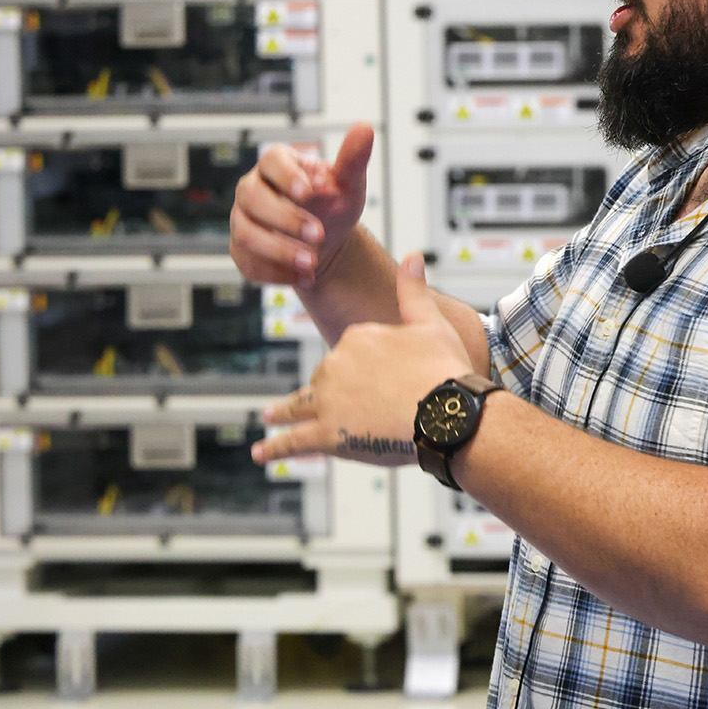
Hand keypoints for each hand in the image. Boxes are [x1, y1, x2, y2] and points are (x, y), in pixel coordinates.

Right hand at [229, 122, 374, 287]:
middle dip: (286, 219)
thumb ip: (352, 159)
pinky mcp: (242, 251)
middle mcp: (253, 190)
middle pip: (252, 198)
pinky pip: (249, 263)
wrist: (325, 241)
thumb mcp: (347, 183)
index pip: (270, 161)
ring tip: (312, 263)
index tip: (308, 192)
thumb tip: (364, 129)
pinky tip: (305, 277)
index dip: (286, 175)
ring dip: (280, 251)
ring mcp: (243, 221)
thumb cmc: (332, 205)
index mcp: (277, 165)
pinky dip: (278, 274)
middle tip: (319, 235)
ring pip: (247, 234)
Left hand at [252, 252, 477, 464]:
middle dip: (334, 393)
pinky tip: (260, 453)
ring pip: (299, 406)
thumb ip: (413, 291)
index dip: (365, 368)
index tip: (382, 380)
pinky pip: (292, 441)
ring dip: (283, 412)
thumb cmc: (445, 371)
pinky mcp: (327, 435)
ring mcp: (328, 401)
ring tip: (270, 417)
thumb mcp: (431, 324)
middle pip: (325, 378)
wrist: (448, 415)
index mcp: (357, 337)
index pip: (350, 351)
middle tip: (359, 411)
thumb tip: (413, 255)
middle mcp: (335, 365)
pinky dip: (274, 448)